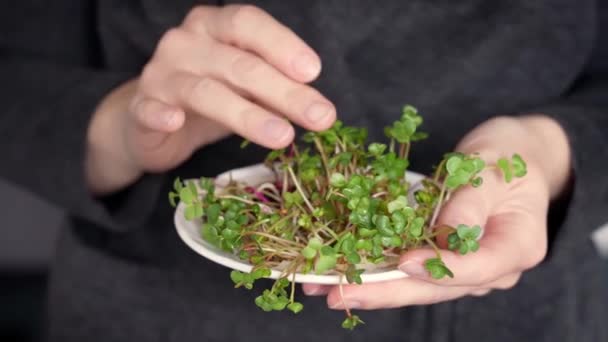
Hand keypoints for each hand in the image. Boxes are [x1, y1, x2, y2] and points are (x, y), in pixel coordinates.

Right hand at [86, 5, 334, 193]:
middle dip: (285, 92)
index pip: (249, 24)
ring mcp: (161, 74)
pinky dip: (162, 114)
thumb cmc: (208, 97)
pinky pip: (149, 109)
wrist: (148, 121)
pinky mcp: (141, 107)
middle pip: (239, 63)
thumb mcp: (244, 88)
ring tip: (283, 136)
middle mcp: (186, 43)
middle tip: (320, 116)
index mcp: (215, 27)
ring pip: (206, 92)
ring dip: (247, 114)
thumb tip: (317, 107)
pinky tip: (175, 122)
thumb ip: (274, 90)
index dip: (282, 44)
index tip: (313, 72)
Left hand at [302, 115, 570, 309]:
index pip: (475, 268)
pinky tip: (342, 272)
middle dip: (386, 291)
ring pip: (417, 284)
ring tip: (327, 289)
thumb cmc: (509, 154)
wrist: (515, 154)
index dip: (437, 266)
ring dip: (372, 287)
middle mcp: (491, 268)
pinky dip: (377, 271)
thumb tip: (445, 234)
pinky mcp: (444, 258)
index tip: (403, 261)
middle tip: (340, 294)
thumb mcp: (493, 166)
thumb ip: (471, 201)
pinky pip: (410, 270)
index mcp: (517, 247)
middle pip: (436, 287)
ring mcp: (466, 268)